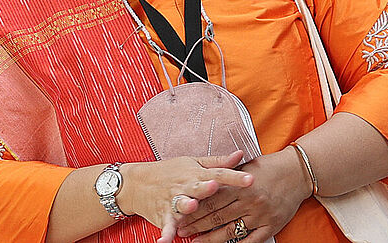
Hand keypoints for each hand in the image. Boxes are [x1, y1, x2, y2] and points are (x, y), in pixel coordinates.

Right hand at [119, 152, 252, 242]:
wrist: (136, 184)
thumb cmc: (169, 172)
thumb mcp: (193, 163)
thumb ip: (218, 163)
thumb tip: (241, 154)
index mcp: (196, 174)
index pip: (219, 174)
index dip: (234, 177)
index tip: (250, 179)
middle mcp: (185, 187)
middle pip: (198, 188)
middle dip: (206, 187)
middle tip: (214, 186)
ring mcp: (173, 201)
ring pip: (181, 204)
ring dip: (186, 205)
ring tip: (191, 206)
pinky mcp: (163, 215)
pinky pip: (166, 225)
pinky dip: (165, 233)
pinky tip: (165, 241)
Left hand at [176, 147, 309, 242]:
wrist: (297, 172)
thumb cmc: (268, 168)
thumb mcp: (243, 167)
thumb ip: (224, 176)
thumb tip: (201, 185)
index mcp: (239, 185)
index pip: (210, 201)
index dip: (193, 210)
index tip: (178, 215)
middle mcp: (249, 201)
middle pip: (217, 216)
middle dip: (196, 225)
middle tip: (181, 231)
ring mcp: (260, 215)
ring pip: (231, 231)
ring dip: (211, 238)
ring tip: (196, 242)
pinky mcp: (271, 226)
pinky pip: (252, 240)